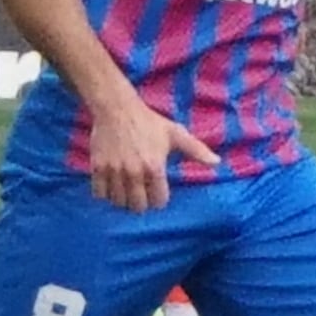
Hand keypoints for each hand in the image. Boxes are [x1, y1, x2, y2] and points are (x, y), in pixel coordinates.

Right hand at [86, 99, 219, 212]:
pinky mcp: (98, 168)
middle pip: (138, 206)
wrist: (117, 109)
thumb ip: (196, 150)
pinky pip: (99, 194)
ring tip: (127, 192)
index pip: (158, 201)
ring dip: (124, 200)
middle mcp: (134, 173)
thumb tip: (217, 163)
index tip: (157, 193)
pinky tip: (112, 187)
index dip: (160, 199)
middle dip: (142, 204)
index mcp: (154, 167)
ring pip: (119, 202)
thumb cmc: (149, 121)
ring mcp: (114, 171)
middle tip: (141, 195)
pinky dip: (105, 194)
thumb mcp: (175, 134)